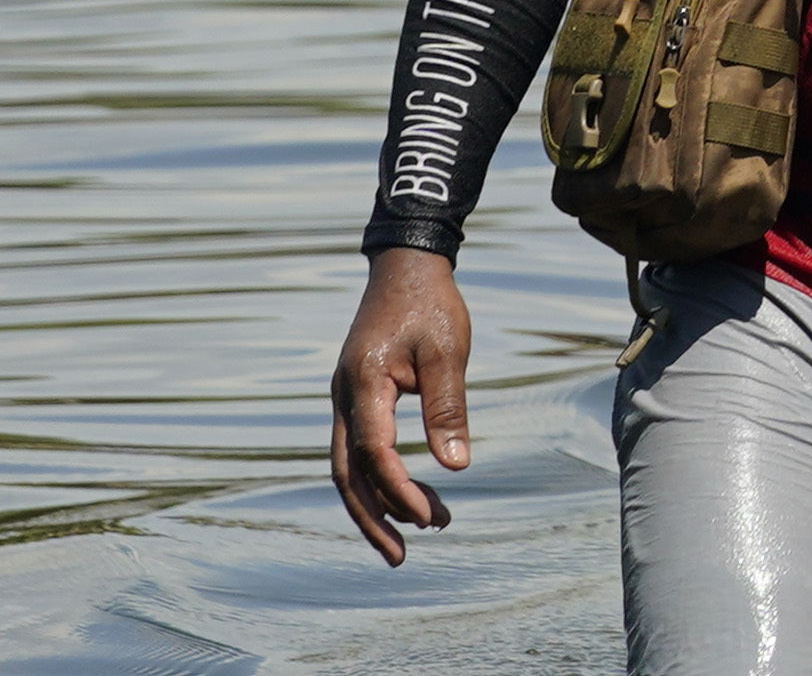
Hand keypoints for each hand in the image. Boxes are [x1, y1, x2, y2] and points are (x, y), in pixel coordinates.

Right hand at [328, 245, 471, 565]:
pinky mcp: (356, 399)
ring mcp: (344, 400)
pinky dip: (377, 478)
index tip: (430, 517)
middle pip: (346, 475)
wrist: (406, 266)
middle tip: (404, 555)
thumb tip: (457, 466)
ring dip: (377, 502)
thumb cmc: (431, 305)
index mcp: (361, 385)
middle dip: (373, 518)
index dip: (398, 490)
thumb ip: (448, 409)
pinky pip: (357, 450)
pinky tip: (407, 494)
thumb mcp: (448, 352)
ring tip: (422, 528)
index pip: (373, 453)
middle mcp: (343, 398)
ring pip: (347, 467)